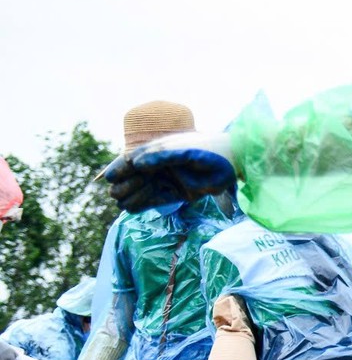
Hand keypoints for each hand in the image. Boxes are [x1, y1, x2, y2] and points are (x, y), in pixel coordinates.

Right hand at [103, 132, 235, 211]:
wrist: (234, 162)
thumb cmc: (210, 151)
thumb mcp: (184, 151)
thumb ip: (161, 156)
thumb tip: (137, 163)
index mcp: (159, 152)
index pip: (132, 160)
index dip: (119, 168)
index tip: (109, 178)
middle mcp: (161, 166)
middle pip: (134, 177)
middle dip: (124, 184)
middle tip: (117, 191)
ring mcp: (169, 180)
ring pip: (143, 189)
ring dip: (132, 195)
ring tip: (123, 201)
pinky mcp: (178, 194)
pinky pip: (156, 200)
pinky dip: (143, 203)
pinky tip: (130, 208)